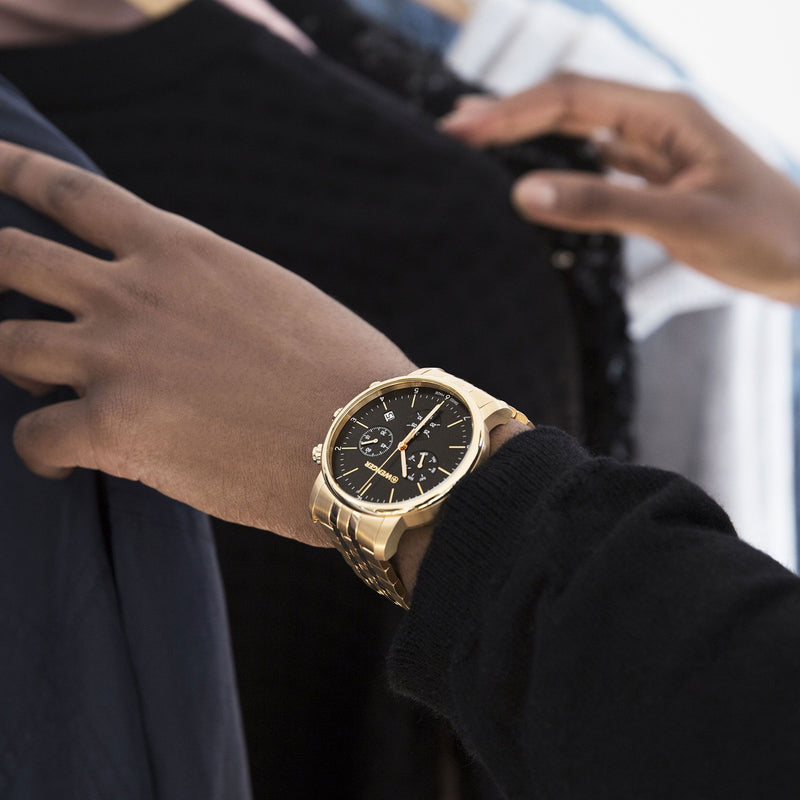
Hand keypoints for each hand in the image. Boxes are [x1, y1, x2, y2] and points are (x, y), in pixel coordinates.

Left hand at [0, 142, 414, 544]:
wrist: (369, 437)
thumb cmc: (343, 370)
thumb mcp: (275, 296)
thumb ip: (211, 290)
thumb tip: (189, 314)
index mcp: (180, 250)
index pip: (67, 191)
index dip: (11, 170)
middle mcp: (132, 292)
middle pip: (10, 257)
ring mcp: (115, 357)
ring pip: (4, 346)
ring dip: (15, 365)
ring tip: (46, 389)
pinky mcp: (113, 429)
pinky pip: (33, 437)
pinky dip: (41, 452)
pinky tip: (67, 463)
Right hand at [440, 74, 799, 302]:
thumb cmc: (764, 237)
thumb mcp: (681, 222)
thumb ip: (602, 205)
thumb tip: (523, 193)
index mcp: (667, 113)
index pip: (572, 97)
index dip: (513, 111)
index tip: (463, 131)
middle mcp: (657, 121)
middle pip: (570, 102)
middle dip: (510, 112)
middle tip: (454, 128)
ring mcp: (656, 149)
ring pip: (580, 127)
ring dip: (529, 130)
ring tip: (479, 138)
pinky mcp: (655, 178)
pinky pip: (596, 159)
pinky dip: (558, 159)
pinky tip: (535, 167)